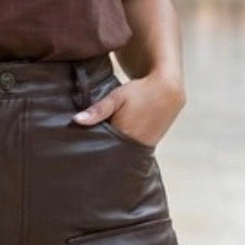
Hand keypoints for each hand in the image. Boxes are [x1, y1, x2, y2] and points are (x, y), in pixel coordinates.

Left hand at [71, 72, 185, 147]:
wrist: (168, 90)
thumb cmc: (140, 91)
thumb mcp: (116, 97)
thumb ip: (97, 110)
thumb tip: (76, 120)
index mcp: (124, 134)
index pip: (101, 148)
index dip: (90, 148)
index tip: (80, 149)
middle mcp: (134, 144)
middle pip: (111, 154)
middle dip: (100, 153)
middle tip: (87, 154)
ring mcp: (143, 147)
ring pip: (121, 154)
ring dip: (112, 151)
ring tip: (100, 151)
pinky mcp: (149, 146)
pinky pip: (131, 152)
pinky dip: (122, 149)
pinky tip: (115, 147)